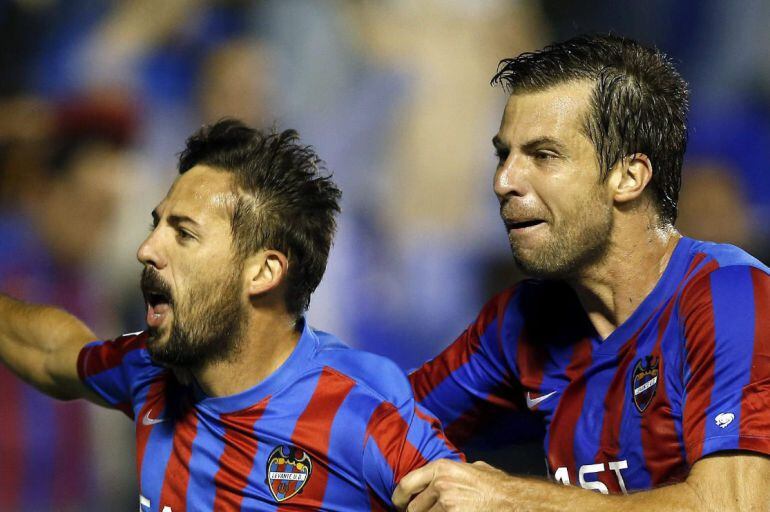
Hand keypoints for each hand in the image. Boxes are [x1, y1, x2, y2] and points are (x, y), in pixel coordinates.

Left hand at [392, 459, 514, 510]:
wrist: (514, 500)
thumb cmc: (496, 485)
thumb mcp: (472, 468)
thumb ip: (452, 472)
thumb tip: (438, 478)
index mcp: (441, 468)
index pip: (406, 484)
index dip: (399, 498)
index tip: (400, 505)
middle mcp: (440, 484)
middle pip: (413, 508)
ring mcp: (446, 504)